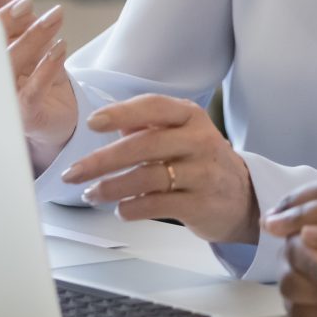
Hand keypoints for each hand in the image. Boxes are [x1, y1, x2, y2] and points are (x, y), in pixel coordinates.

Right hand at [0, 0, 74, 170]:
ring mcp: (0, 101)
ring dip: (33, 38)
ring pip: (10, 66)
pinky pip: (31, 91)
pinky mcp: (22, 116)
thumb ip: (2, 7)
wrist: (58, 115)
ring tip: (55, 17)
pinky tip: (61, 47)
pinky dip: (47, 67)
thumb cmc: (32, 71)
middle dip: (1, 22)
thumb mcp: (22, 33)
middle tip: (24, 4)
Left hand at [60, 94, 259, 244]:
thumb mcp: (181, 135)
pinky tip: (120, 209)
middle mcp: (199, 140)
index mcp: (191, 117)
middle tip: (73, 172)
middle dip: (103, 160)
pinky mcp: (201, 204)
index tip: (93, 123)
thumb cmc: (200, 162)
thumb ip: (147, 127)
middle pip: (145, 145)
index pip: (154, 107)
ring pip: (147, 177)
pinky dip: (132, 208)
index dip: (122, 113)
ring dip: (111, 187)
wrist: (243, 196)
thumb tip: (109, 123)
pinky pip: (157, 205)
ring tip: (90, 194)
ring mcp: (202, 173)